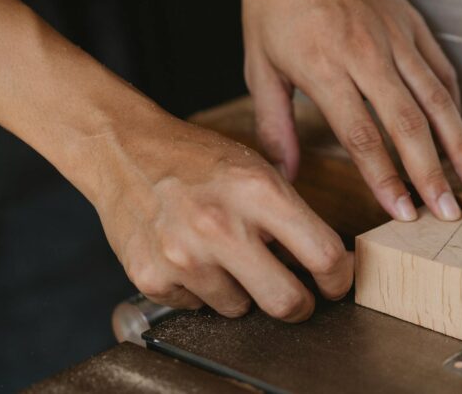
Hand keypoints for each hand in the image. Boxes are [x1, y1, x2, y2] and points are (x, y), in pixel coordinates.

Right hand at [93, 116, 352, 320]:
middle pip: (286, 302)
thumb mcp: (255, 169)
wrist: (123, 151)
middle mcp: (220, 227)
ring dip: (241, 291)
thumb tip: (327, 262)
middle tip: (297, 296)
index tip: (336, 282)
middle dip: (299, 304)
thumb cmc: (196, 160)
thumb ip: (291, 215)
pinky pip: (196, 307)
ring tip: (223, 255)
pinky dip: (200, 289)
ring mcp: (183, 257)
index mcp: (257, 192)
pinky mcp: (151, 278)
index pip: (322, 255)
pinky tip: (189, 256)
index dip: (339, 277)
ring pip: (239, 309)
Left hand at [243, 0, 461, 221]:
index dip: (385, 178)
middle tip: (447, 210)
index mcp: (324, 67)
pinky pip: (440, 68)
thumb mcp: (259, 64)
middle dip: (431, 173)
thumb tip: (284, 172)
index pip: (362, 136)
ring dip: (457, 143)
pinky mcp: (410, 25)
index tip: (401, 210)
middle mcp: (366, 55)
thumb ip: (274, 123)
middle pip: (408, 124)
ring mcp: (394, 38)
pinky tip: (461, 130)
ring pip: (435, 98)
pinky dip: (455, 103)